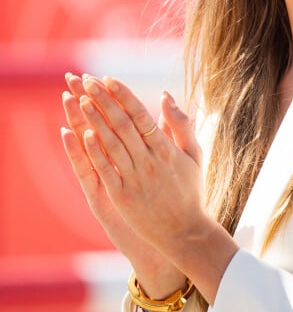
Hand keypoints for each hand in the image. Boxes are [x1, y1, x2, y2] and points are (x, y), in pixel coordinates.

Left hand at [61, 73, 188, 295]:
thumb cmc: (189, 191)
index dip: (124, 96)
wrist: (184, 232)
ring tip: (80, 99)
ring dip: (94, 120)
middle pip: (122, 125)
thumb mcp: (194, 155)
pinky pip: (105, 169)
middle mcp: (150, 162)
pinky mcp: (122, 196)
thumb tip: (165, 95)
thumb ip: (181, 125)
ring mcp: (135, 179)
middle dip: (103, 101)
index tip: (109, 79)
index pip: (141, 116)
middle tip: (87, 80)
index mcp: (167, 150)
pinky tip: (82, 133)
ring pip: (111, 144)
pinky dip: (94, 151)